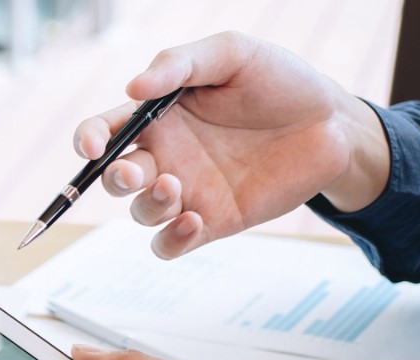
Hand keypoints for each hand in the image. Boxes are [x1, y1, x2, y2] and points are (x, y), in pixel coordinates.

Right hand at [75, 32, 389, 257]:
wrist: (333, 122)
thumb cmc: (279, 81)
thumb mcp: (231, 53)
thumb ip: (180, 64)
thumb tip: (133, 89)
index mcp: (157, 117)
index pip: (103, 131)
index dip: (87, 140)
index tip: (92, 146)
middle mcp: (165, 156)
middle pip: (113, 178)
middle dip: (114, 178)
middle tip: (135, 171)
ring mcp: (187, 192)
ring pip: (140, 212)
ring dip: (147, 204)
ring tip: (176, 186)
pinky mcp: (212, 222)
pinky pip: (169, 245)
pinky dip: (170, 240)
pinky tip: (192, 221)